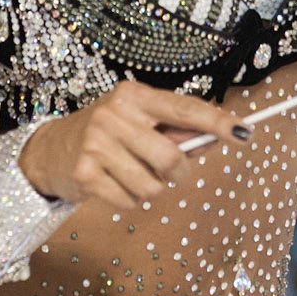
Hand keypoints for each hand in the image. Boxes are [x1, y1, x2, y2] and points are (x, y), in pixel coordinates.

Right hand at [20, 80, 243, 206]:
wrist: (52, 150)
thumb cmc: (106, 133)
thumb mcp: (136, 121)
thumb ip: (173, 130)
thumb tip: (214, 139)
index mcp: (133, 95)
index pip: (183, 109)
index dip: (216, 122)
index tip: (244, 132)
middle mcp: (114, 114)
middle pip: (172, 157)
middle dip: (178, 173)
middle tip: (168, 172)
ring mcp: (97, 144)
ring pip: (153, 185)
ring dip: (152, 188)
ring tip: (133, 175)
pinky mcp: (86, 173)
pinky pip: (130, 201)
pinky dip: (129, 199)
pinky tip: (114, 183)